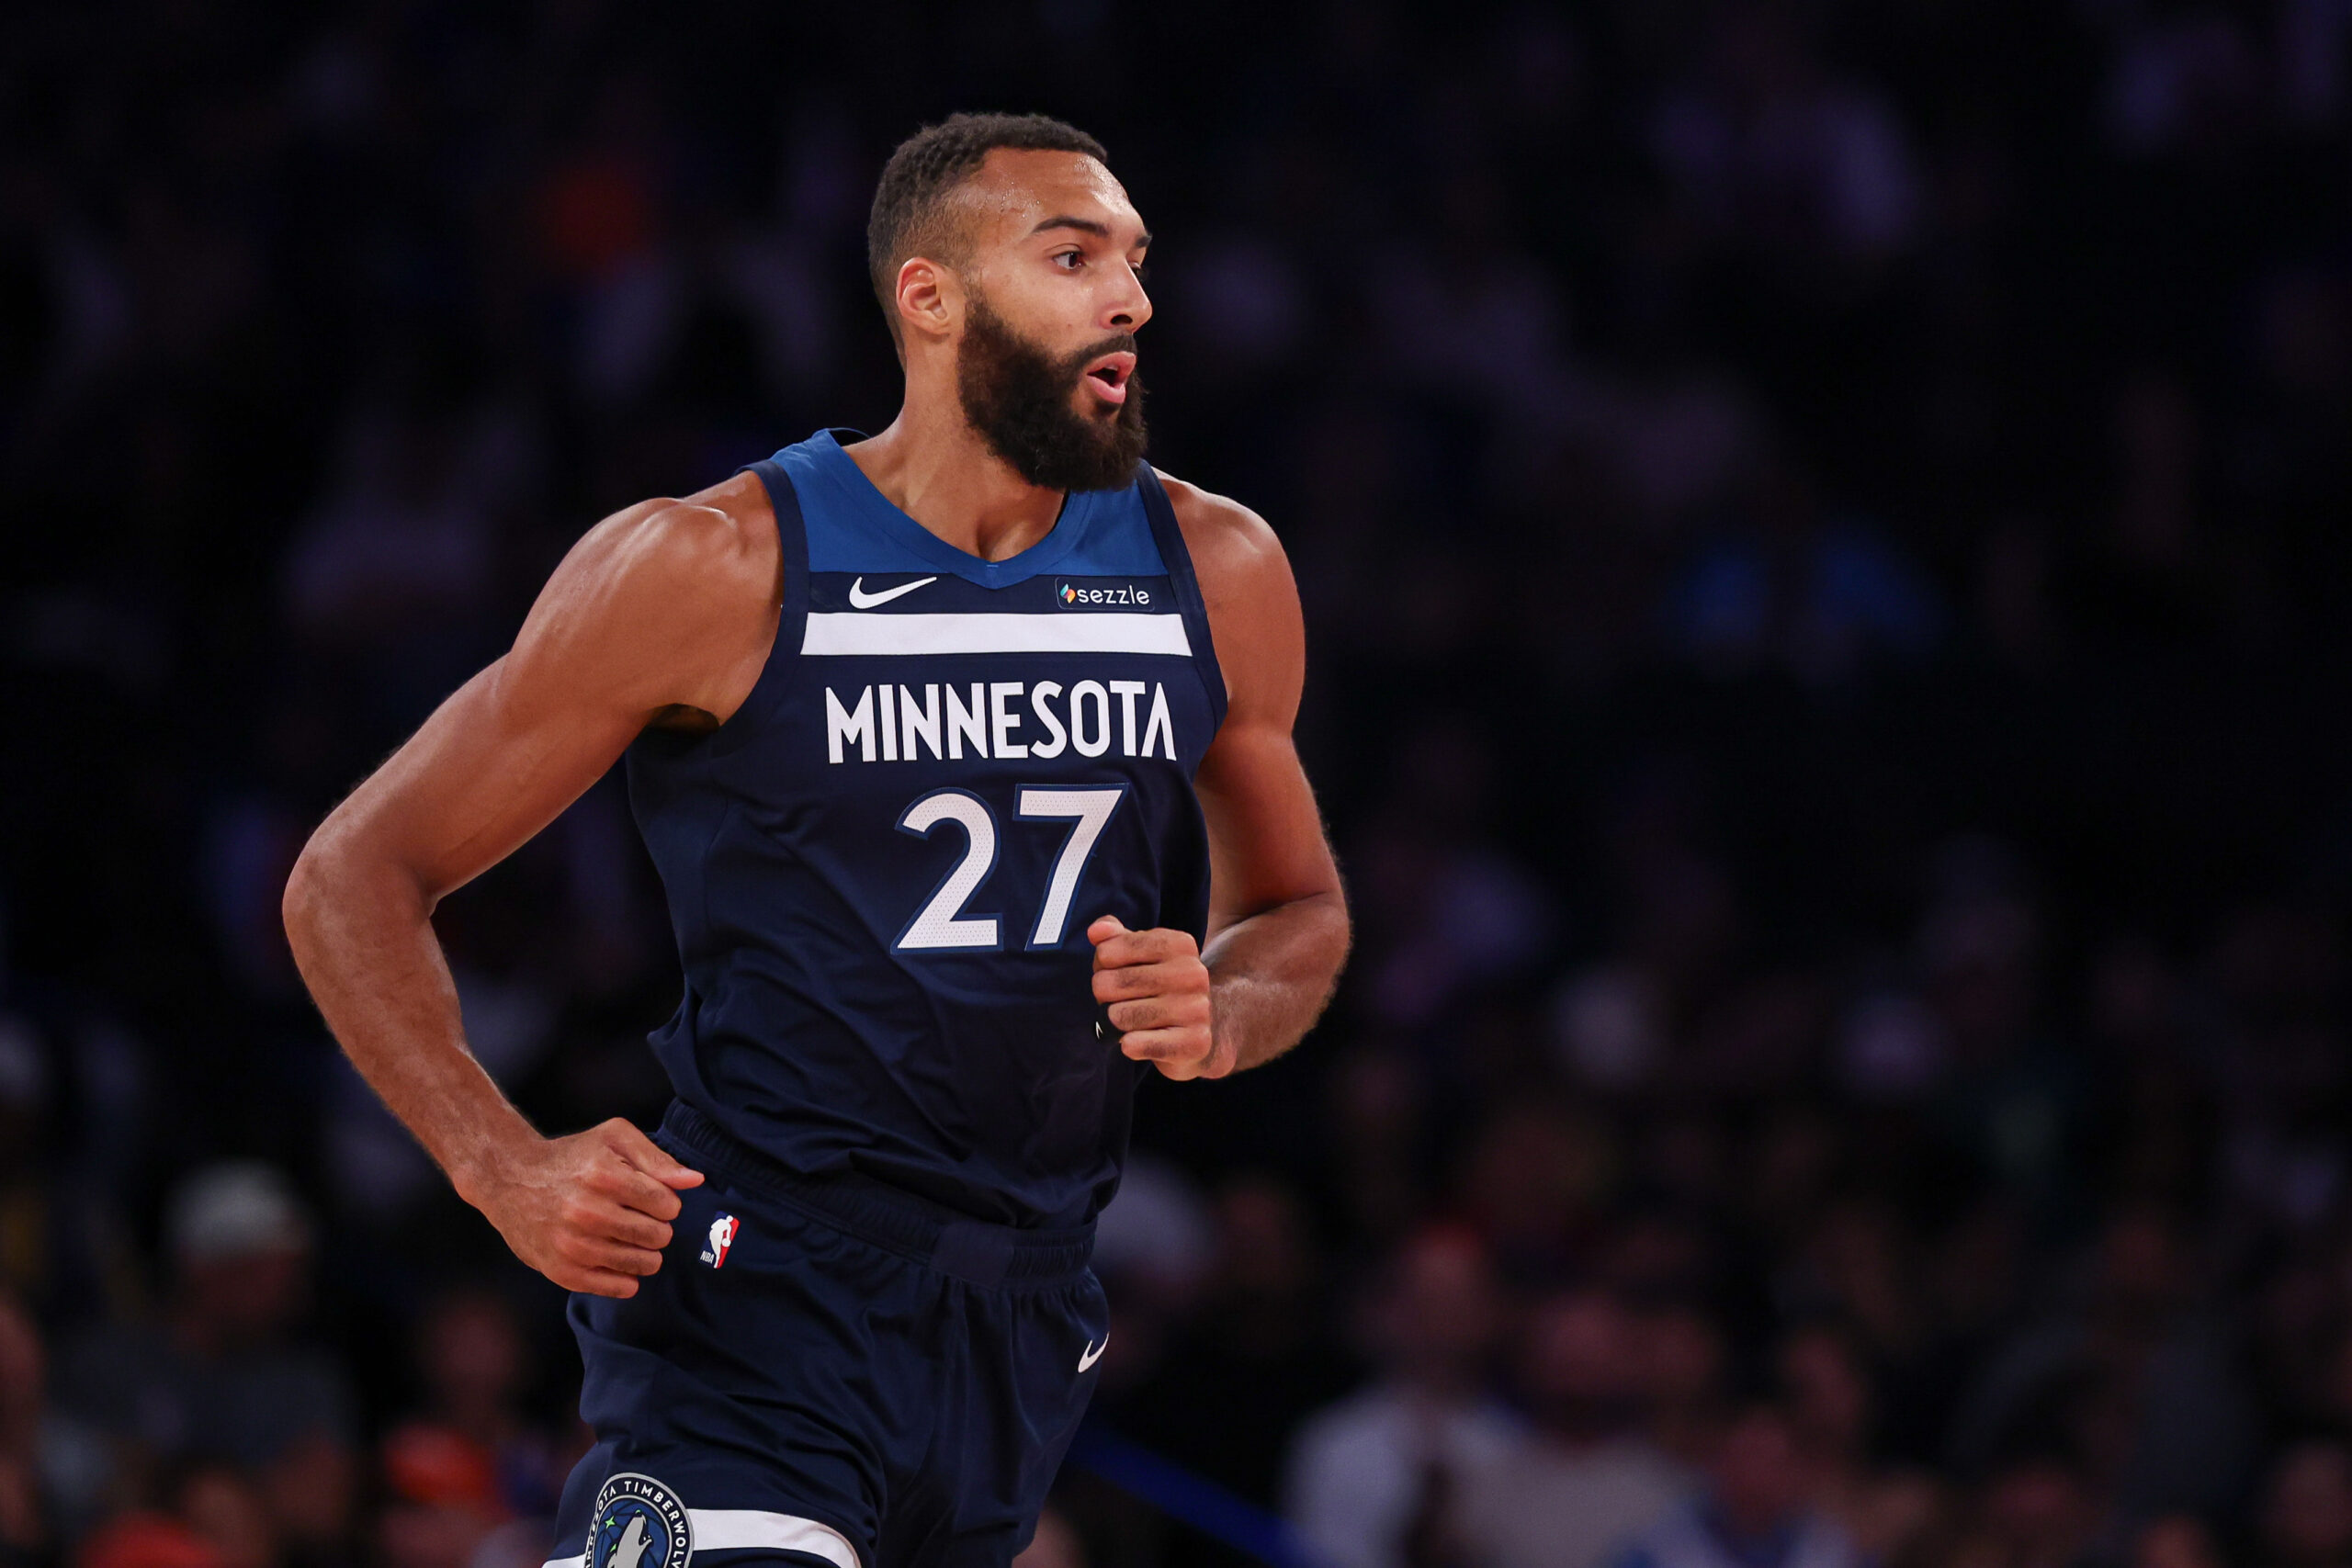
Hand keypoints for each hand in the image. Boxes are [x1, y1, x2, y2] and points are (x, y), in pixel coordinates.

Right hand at [463, 1118, 702, 1297]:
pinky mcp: (563, 1272)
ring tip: (629, 1238)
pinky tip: (618, 1259)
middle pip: (658, 1236)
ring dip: (645, 1253)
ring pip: (643, 1264)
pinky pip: (619, 1288)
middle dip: (657, 1228)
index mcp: (605, 1177)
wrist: (511, 1180)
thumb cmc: (572, 1156)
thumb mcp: (614, 1138)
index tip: (651, 1198)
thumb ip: (657, 1158)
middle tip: (639, 1219)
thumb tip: (695, 1180)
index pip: (668, 1205)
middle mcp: (588, 1213)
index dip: (666, 1202)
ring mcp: (573, 1246)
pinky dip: (626, 1278)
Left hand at [1089, 916, 1225, 1079]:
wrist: (1202, 1031)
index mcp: (1179, 944)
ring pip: (1117, 1017)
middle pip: (1107, 985)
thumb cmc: (1159, 989)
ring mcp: (1196, 1009)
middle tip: (1124, 1003)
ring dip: (1115, 1024)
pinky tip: (1144, 1040)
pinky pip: (1134, 1044)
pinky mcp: (1193, 1043)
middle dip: (1105, 998)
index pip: (1107, 952)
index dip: (1102, 968)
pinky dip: (1129, 1045)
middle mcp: (1192, 973)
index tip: (1121, 975)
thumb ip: (1114, 939)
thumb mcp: (1138, 956)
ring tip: (1134, 1022)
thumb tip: (1096, 932)